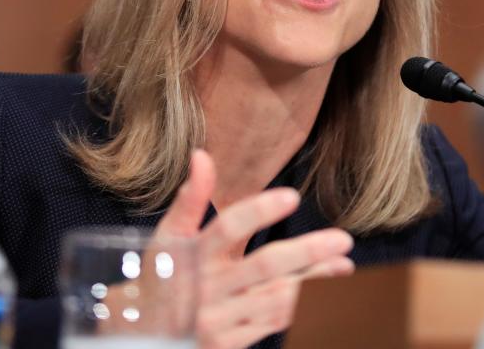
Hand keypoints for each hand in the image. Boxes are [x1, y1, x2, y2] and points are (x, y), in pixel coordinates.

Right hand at [156, 149, 354, 348]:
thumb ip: (190, 198)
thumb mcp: (167, 237)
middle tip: (343, 240)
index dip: (260, 211)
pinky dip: (300, 306)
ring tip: (344, 265)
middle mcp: (205, 288)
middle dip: (307, 252)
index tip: (292, 196)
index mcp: (191, 255)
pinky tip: (322, 290)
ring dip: (314, 281)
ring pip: (276, 298)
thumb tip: (202, 154)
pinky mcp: (226, 345)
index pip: (228, 227)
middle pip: (264, 266)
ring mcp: (217, 320)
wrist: (139, 334)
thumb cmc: (159, 276)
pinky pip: (271, 323)